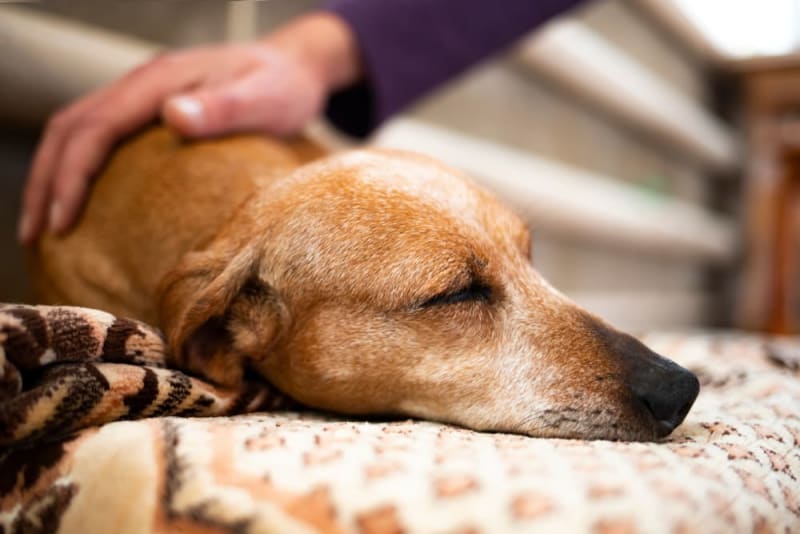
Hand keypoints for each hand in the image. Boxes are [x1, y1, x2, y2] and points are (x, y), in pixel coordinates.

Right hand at [19, 13, 359, 243]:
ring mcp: (143, 93)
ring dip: (53, 174)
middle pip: (70, 127)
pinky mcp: (151, 107)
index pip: (95, 127)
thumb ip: (224, 108)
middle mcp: (143, 83)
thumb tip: (173, 115)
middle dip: (47, 180)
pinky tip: (78, 198)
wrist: (293, 66)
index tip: (62, 221)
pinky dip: (75, 165)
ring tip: (44, 224)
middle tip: (35, 234)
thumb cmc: (283, 87)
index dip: (72, 175)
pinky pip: (97, 134)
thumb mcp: (264, 99)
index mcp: (160, 81)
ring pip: (76, 128)